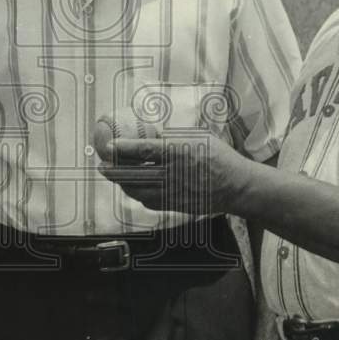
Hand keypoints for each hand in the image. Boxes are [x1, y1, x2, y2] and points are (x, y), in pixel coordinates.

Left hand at [97, 133, 254, 214]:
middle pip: (135, 174)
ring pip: (139, 191)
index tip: (109, 147)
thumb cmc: (219, 156)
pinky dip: (138, 195)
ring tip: (114, 177)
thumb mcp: (199, 136)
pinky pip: (150, 202)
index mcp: (178, 153)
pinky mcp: (175, 205)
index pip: (144, 151)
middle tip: (102, 166)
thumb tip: (153, 134)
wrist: (236, 186)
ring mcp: (173, 192)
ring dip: (123, 184)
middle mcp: (172, 174)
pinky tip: (133, 189)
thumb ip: (174, 136)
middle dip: (115, 171)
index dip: (124, 149)